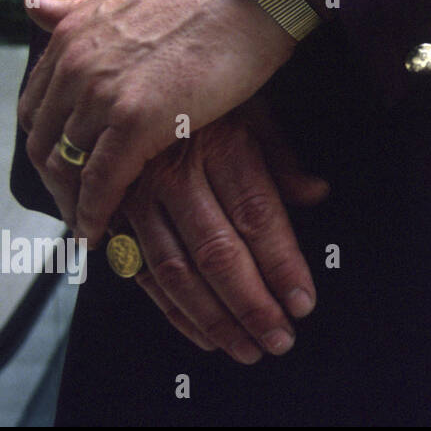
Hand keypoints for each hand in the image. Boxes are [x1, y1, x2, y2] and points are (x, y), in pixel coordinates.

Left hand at [18, 0, 295, 243]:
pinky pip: (103, 180)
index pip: (37, 106)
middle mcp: (76, 67)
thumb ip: (77, 7)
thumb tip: (33, 1)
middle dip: (56, 180)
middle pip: (43, 141)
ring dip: (72, 203)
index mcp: (71, 37)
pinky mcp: (139, 121)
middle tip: (75, 205)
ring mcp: (103, 95)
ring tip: (89, 225)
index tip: (66, 164)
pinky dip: (95, 212)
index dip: (48, 141)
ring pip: (67, 166)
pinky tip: (101, 231)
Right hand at [124, 99, 328, 362]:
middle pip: (218, 252)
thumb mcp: (253, 111)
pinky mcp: (113, 217)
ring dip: (215, 319)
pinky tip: (205, 335)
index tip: (303, 303)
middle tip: (280, 340)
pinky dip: (174, 312)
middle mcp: (177, 173)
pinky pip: (142, 275)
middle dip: (252, 304)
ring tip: (249, 348)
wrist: (127, 81)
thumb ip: (283, 160)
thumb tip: (317, 194)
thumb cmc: (206, 99)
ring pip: (178, 272)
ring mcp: (138, 197)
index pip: (258, 216)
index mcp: (222, 145)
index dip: (282, 265)